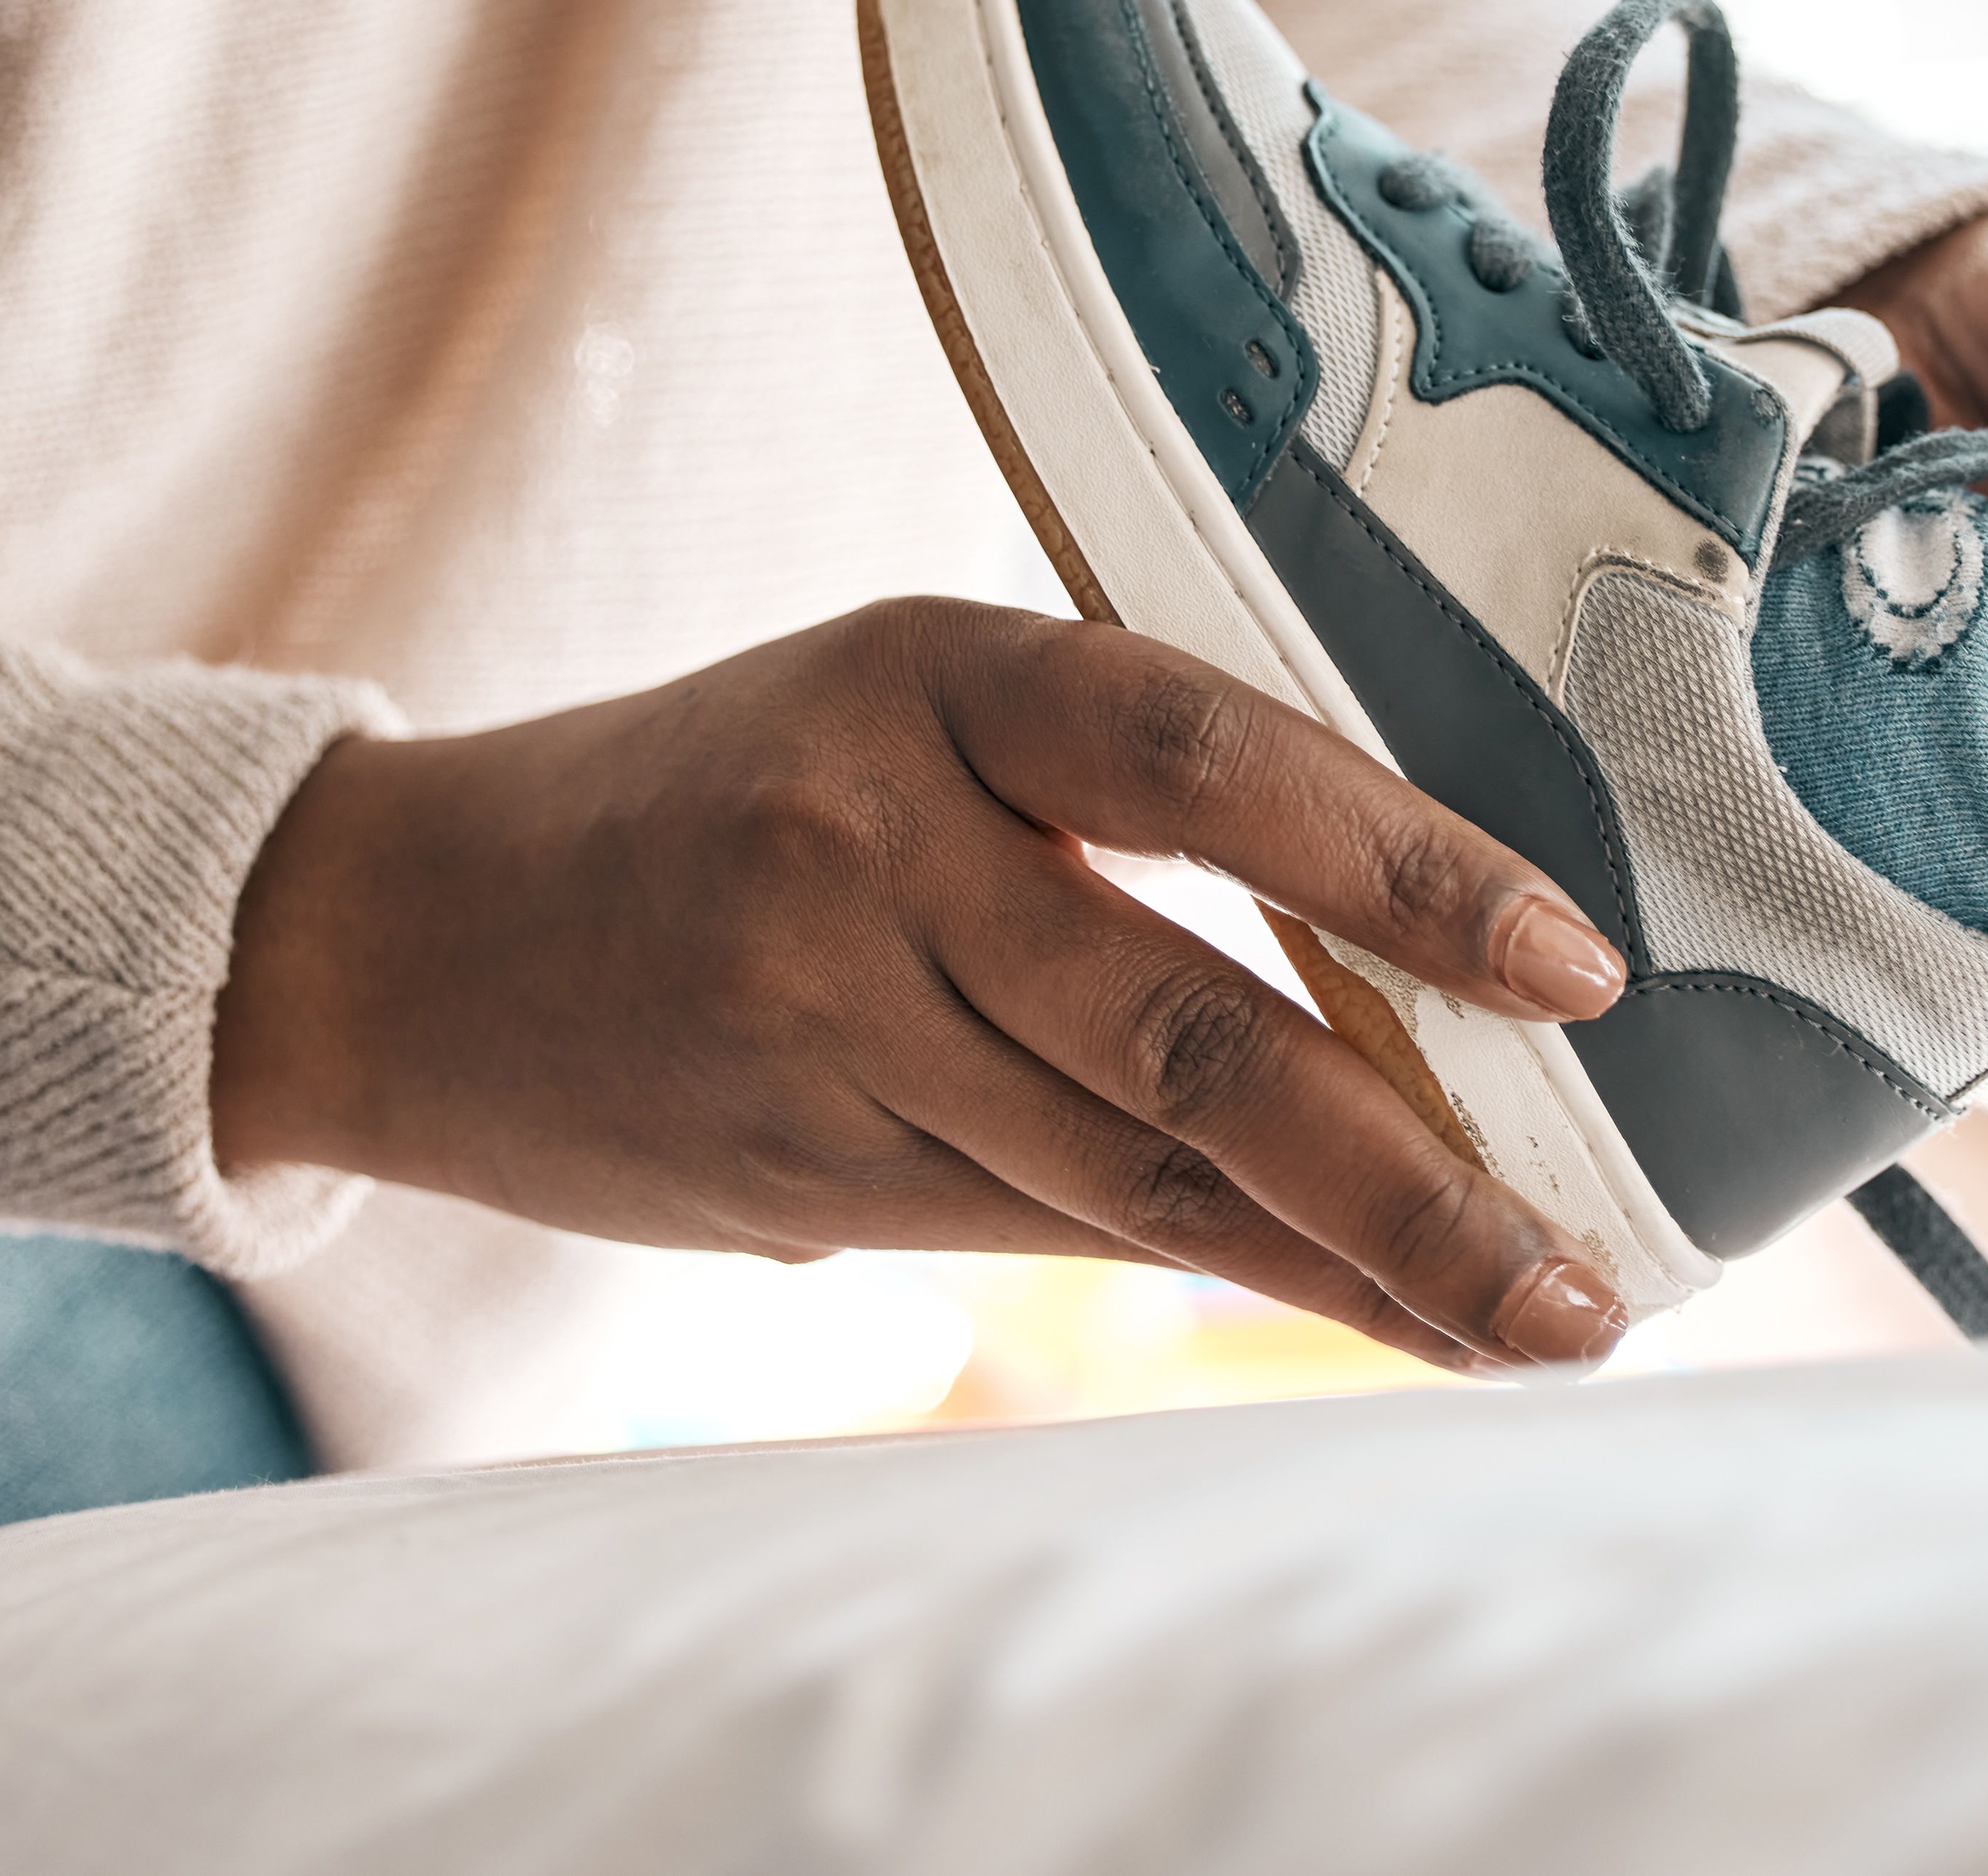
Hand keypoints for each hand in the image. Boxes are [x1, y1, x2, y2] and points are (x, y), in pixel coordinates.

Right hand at [212, 597, 1637, 1373]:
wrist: (401, 935)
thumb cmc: (715, 794)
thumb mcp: (894, 710)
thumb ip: (1107, 799)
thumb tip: (1396, 934)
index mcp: (927, 671)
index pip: (1205, 758)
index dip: (1400, 863)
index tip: (1571, 967)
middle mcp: (874, 843)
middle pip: (1190, 1028)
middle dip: (1416, 1173)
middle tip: (1585, 1270)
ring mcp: (825, 1021)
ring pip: (1138, 1170)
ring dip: (1354, 1262)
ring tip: (1527, 1316)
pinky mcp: (801, 1170)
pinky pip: (1054, 1233)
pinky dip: (1223, 1272)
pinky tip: (1357, 1310)